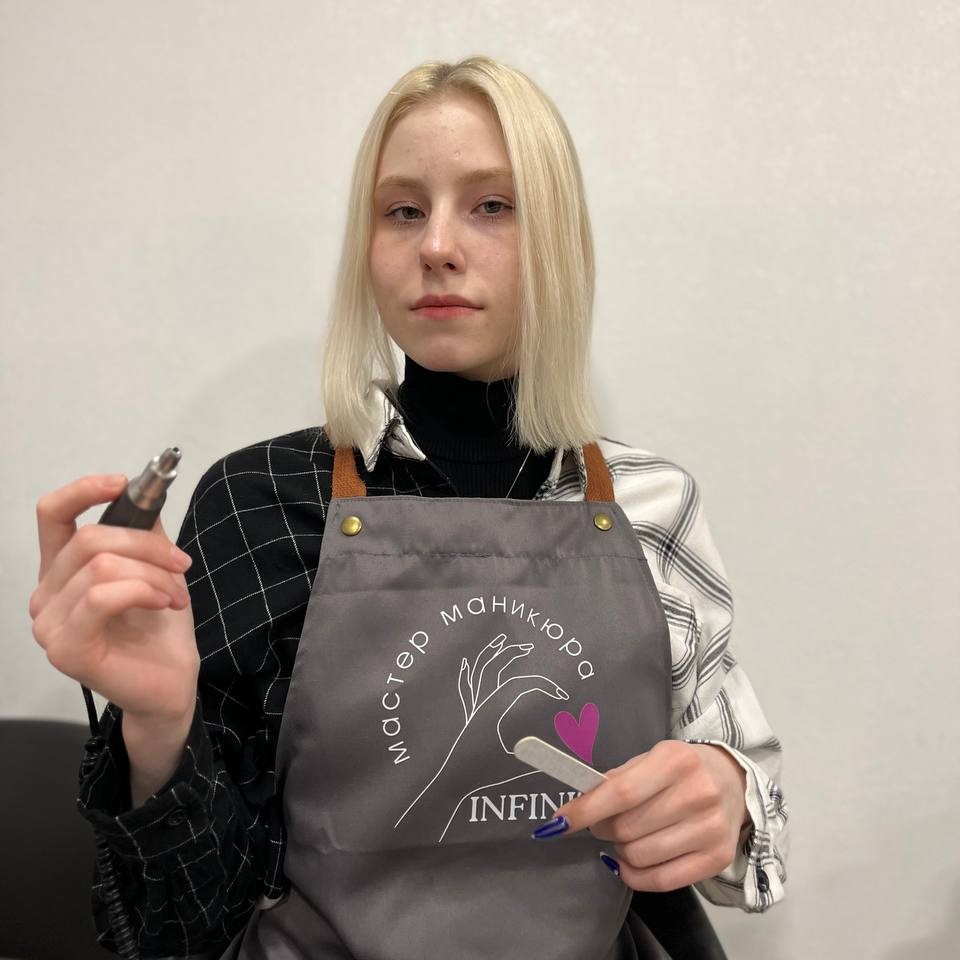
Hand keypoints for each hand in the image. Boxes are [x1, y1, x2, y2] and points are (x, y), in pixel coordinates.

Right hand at [29, 474, 198, 725]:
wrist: (172, 681)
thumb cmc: (159, 627)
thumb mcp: (156, 567)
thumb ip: (143, 531)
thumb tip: (144, 493)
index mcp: (62, 570)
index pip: (52, 515)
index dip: (84, 491)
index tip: (123, 484)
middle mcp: (46, 595)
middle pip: (89, 538)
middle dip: (147, 545)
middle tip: (181, 563)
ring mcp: (50, 625)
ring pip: (102, 566)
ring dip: (153, 574)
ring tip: (176, 594)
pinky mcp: (66, 649)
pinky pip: (102, 597)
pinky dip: (143, 591)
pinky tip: (165, 603)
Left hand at [395, 634, 568, 839]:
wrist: (449, 782)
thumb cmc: (481, 775)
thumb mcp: (517, 765)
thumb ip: (542, 759)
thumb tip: (568, 756)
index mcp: (495, 710)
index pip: (522, 685)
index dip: (543, 684)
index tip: (560, 694)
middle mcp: (481, 701)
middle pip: (497, 666)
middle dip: (514, 654)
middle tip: (530, 646)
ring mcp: (471, 705)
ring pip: (479, 670)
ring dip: (490, 654)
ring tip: (501, 641)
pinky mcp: (464, 713)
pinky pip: (464, 686)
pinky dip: (466, 672)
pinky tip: (466, 662)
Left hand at [549, 740, 748, 891]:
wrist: (734, 781)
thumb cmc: (681, 769)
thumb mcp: (650, 759)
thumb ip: (617, 780)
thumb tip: (578, 807)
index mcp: (675, 761)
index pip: (621, 793)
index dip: (585, 810)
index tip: (557, 823)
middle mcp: (697, 794)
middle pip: (626, 828)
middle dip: (602, 828)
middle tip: (603, 822)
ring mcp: (710, 829)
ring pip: (639, 856)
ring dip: (619, 850)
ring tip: (626, 836)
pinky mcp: (717, 858)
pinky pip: (661, 881)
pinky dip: (634, 875)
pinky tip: (629, 862)